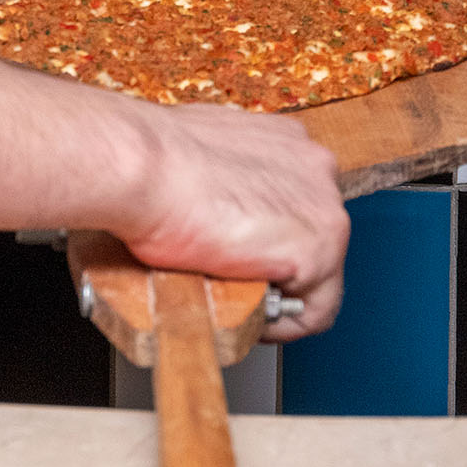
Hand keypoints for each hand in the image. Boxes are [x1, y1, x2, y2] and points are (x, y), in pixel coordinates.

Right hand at [115, 105, 348, 342]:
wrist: (142, 167)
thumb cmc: (153, 158)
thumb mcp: (201, 154)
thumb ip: (225, 176)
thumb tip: (210, 199)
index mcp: (288, 141)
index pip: (298, 203)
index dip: (270, 239)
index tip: (246, 258)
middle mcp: (316, 168)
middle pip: (312, 236)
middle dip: (276, 263)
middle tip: (236, 281)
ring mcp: (324, 209)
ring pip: (319, 273)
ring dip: (280, 292)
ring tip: (239, 300)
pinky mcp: (317, 252)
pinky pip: (315, 310)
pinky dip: (285, 326)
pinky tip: (253, 322)